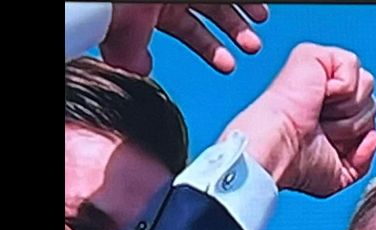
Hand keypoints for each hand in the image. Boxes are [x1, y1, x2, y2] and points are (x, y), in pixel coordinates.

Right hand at [100, 3, 269, 75]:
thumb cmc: (113, 2)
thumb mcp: (124, 31)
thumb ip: (132, 54)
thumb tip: (140, 75)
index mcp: (156, 10)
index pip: (191, 33)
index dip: (213, 50)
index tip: (229, 65)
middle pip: (214, 15)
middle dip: (236, 33)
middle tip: (252, 46)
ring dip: (243, 12)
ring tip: (260, 20)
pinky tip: (258, 7)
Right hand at [222, 43, 375, 197]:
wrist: (278, 151)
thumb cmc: (296, 164)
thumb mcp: (341, 174)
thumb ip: (364, 159)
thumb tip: (374, 137)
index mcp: (332, 114)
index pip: (370, 117)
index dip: (359, 135)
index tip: (331, 144)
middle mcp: (327, 91)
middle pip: (372, 102)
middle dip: (354, 125)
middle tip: (323, 129)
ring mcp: (321, 71)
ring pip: (367, 84)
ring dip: (347, 110)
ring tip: (320, 115)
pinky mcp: (314, 55)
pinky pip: (352, 65)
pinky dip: (342, 88)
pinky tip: (320, 95)